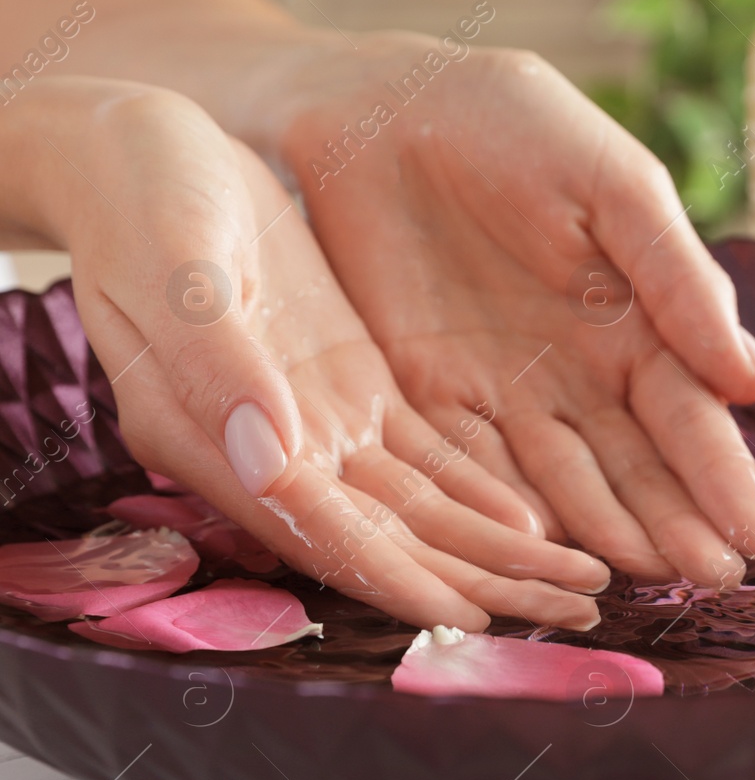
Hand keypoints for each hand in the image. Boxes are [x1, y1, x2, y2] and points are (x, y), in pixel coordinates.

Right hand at [0, 77, 608, 630]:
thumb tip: (275, 462)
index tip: (472, 618)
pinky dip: (483, 493)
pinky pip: (430, 459)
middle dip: (482, 583)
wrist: (148, 160)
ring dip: (500, 552)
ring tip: (584, 583)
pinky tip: (542, 523)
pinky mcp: (358, 393)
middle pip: (392, 541)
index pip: (323, 531)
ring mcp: (322, 429)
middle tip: (579, 614)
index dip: (397, 577)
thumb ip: (220, 367)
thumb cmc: (145, 203)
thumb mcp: (177, 271)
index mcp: (220, 443)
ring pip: (423, 511)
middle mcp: (276, 457)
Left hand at [271, 36, 754, 588]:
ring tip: (652, 585)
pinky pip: (476, 470)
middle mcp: (581, 375)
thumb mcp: (612, 187)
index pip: (690, 416)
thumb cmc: (512, 127)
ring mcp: (507, 395)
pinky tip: (548, 557)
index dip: (723, 476)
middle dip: (679, 525)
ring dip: (609, 536)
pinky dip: (512, 515)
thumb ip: (678, 278)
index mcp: (637, 322)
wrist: (374, 107)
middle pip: (638, 466)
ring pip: (567, 484)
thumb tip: (754, 383)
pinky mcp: (430, 400)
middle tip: (718, 584)